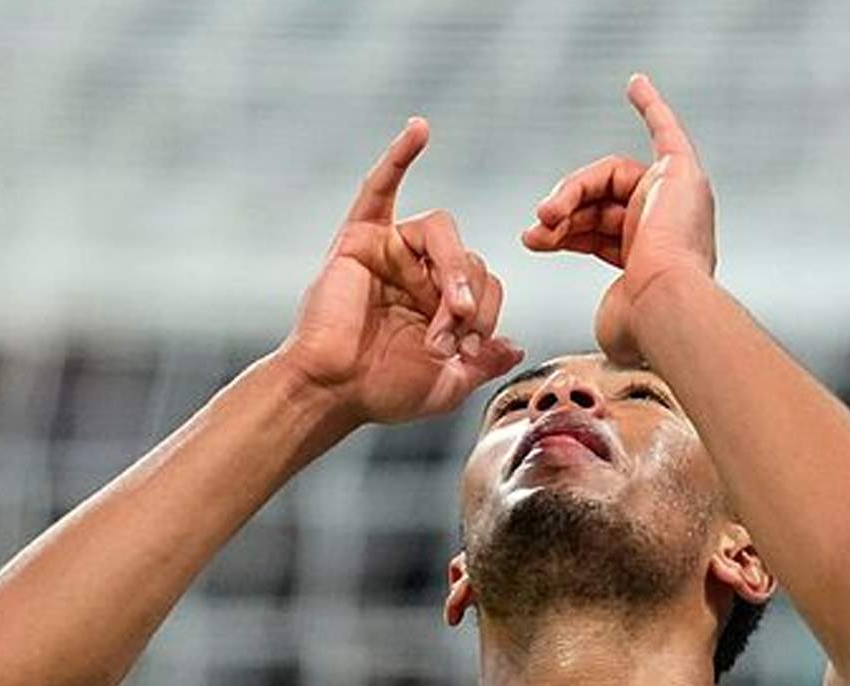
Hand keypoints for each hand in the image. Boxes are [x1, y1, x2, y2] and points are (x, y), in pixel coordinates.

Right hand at [280, 118, 522, 424]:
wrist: (333, 391)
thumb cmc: (382, 391)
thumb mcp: (447, 384)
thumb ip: (483, 363)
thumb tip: (516, 346)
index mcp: (441, 303)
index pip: (487, 286)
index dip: (487, 315)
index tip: (469, 352)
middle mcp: (419, 273)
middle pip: (470, 258)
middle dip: (470, 299)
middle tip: (455, 336)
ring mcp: (392, 252)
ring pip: (442, 233)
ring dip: (455, 269)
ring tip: (452, 309)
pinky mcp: (361, 238)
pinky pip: (381, 187)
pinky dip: (399, 156)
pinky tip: (419, 130)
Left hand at [520, 75, 714, 363]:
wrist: (666, 306)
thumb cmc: (645, 324)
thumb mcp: (616, 311)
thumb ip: (613, 304)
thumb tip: (611, 322)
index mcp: (656, 260)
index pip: (599, 231)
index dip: (565, 232)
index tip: (534, 239)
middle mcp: (670, 226)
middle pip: (599, 202)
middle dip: (562, 214)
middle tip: (534, 232)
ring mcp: (679, 197)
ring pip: (608, 178)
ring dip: (571, 193)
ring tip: (546, 214)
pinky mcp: (682, 173)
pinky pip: (666, 129)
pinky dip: (652, 106)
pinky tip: (634, 85)